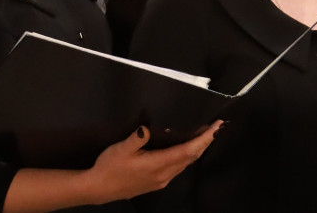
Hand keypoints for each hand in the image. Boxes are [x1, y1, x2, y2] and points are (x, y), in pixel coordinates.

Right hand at [83, 121, 221, 203]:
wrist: (100, 188)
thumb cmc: (109, 167)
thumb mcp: (120, 149)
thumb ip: (137, 138)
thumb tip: (148, 127)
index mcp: (157, 164)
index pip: (188, 150)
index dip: (204, 139)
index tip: (216, 128)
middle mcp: (164, 174)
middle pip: (191, 157)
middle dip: (205, 142)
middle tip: (215, 127)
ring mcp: (161, 180)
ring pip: (185, 164)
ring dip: (196, 149)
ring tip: (203, 135)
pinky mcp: (157, 183)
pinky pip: (178, 168)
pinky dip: (186, 156)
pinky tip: (184, 149)